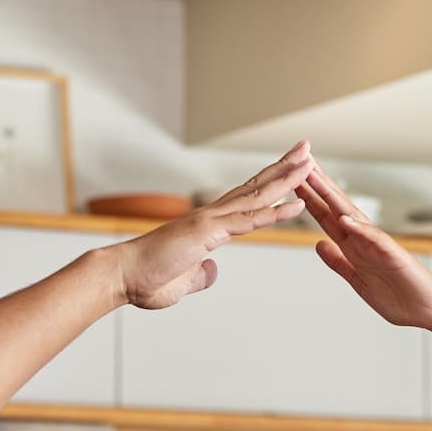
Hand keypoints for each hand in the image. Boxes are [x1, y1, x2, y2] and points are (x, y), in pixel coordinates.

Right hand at [110, 143, 312, 310]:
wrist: (121, 277)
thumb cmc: (145, 279)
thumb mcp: (182, 281)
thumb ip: (200, 274)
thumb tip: (212, 270)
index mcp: (207, 226)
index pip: (246, 200)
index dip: (270, 186)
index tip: (290, 173)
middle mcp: (211, 216)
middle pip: (255, 187)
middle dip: (284, 168)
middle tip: (306, 150)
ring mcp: (209, 221)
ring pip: (256, 196)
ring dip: (286, 179)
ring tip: (310, 162)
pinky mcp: (206, 232)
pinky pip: (248, 220)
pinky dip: (274, 212)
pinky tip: (296, 203)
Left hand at [300, 163, 431, 331]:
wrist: (427, 310)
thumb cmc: (398, 296)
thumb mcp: (356, 279)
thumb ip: (338, 262)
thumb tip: (320, 244)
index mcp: (354, 247)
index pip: (327, 218)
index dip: (309, 200)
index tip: (293, 181)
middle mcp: (364, 240)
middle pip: (336, 207)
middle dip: (317, 186)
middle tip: (300, 162)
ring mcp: (379, 245)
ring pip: (352, 215)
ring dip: (333, 197)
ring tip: (316, 178)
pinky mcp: (393, 255)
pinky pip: (374, 239)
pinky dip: (359, 228)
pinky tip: (344, 217)